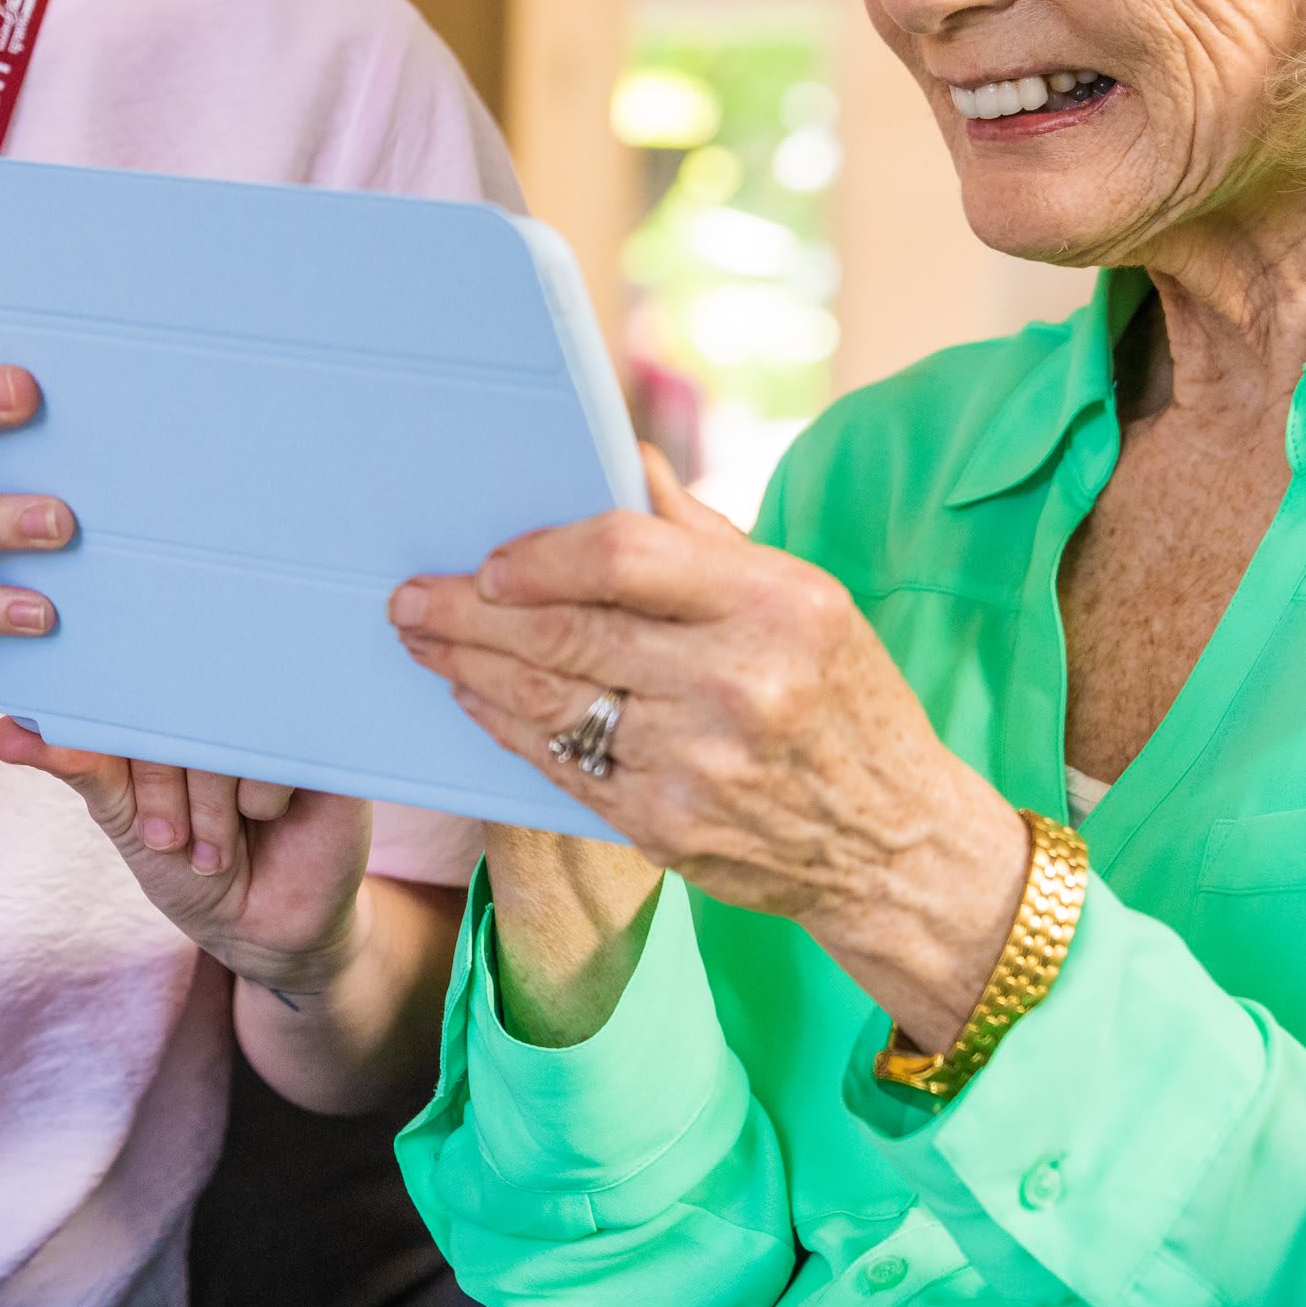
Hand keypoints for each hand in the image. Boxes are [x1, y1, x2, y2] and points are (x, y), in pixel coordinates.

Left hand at [0, 723, 375, 998]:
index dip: (122, 750)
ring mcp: (271, 714)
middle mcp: (221, 700)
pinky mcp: (320, 738)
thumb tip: (2, 732)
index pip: (132, 689)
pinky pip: (273, 746)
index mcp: (171, 705)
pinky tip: (266, 822)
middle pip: (175, 706)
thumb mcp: (125, 819)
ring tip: (214, 848)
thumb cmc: (189, 868)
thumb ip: (78, 764)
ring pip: (221, 729)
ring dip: (209, 805)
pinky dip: (258, 797)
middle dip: (163, 789)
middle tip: (168, 840)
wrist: (266, 928)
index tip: (135, 819)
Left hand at [390, 449, 1027, 1050]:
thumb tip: (624, 461)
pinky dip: (507, 724)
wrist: (894, 844)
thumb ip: (706, 536)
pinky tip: (477, 696)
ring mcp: (696, 762)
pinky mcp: (663, 825)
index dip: (543, 554)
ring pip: (548, 700)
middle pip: (568, 630)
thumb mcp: (807, 598)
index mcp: (778, 605)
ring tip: (427, 640)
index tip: (491, 560)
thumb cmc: (842, 698)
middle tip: (411, 598)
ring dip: (471, 666)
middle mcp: (737, 682)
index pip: (627, 554)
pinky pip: (558, 764)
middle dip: (471, 613)